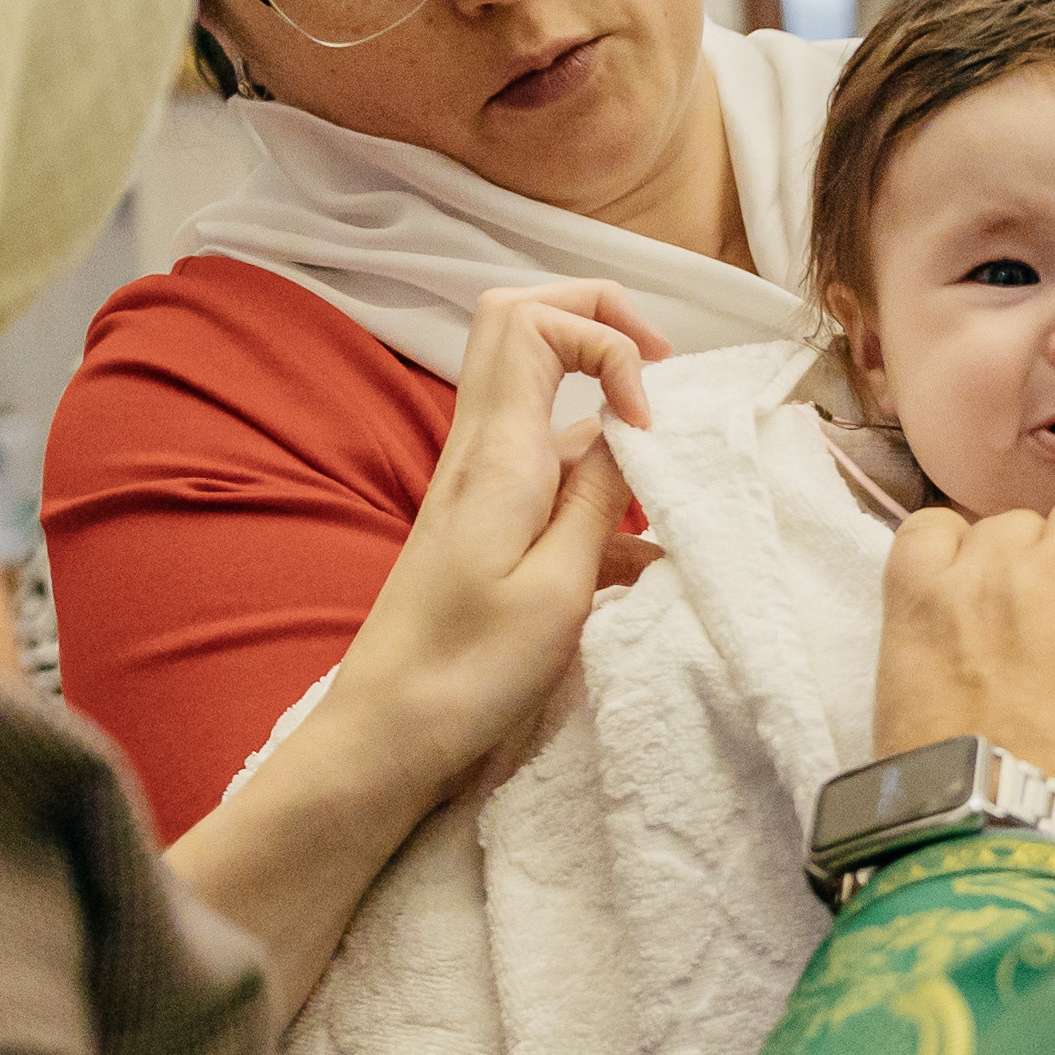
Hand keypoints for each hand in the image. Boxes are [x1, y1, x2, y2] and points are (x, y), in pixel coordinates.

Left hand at [327, 280, 671, 808]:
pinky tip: (643, 557)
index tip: (648, 422)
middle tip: (660, 380)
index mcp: (497, 451)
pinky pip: (553, 471)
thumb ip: (599, 496)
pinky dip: (602, 490)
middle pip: (526, 323)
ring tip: (665, 481)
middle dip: (601, 325)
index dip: (609, 341)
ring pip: (545, 397)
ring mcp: (482, 482)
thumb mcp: (558, 587)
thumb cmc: (469, 671)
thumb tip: (630, 431)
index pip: (537, 321)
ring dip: (609, 417)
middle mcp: (482, 449)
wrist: (388, 733)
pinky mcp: (488, 523)